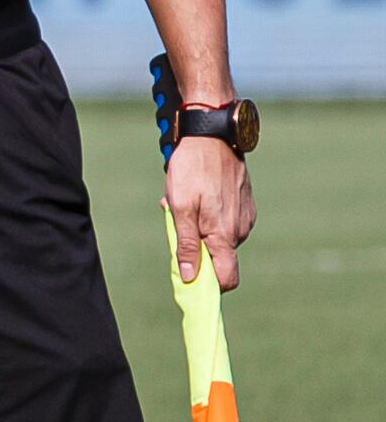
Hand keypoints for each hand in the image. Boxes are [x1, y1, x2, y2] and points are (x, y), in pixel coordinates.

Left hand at [166, 134, 253, 288]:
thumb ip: (186, 244)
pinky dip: (208, 215)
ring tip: (185, 203)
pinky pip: (225, 220)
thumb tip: (191, 277)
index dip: (210, 285)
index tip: (191, 279)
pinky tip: (198, 195)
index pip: (227, 277)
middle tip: (177, 223)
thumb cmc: (191, 171)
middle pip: (218, 256)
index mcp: (224, 235)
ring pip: (219, 236)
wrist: (212, 137)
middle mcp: (240, 230)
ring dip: (200, 228)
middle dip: (196, 247)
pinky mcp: (245, 204)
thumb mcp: (180, 208)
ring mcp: (245, 216)